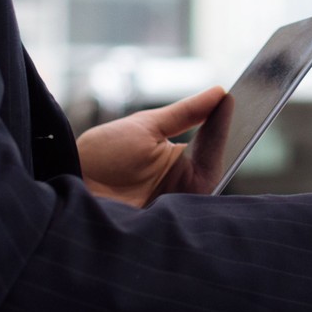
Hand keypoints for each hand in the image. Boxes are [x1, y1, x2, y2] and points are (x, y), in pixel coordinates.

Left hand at [77, 86, 224, 207]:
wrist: (69, 181)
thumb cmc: (101, 156)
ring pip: (211, 179)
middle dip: (231, 134)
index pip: (210, 143)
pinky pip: (197, 196)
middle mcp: (181, 184)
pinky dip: (206, 168)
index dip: (224, 122)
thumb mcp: (146, 126)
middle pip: (216, 162)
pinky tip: (211, 144)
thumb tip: (218, 92)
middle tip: (242, 106)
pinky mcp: (169, 219)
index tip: (234, 97)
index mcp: (176, 163)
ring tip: (230, 117)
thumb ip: (184, 113)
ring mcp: (176, 204)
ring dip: (222, 147)